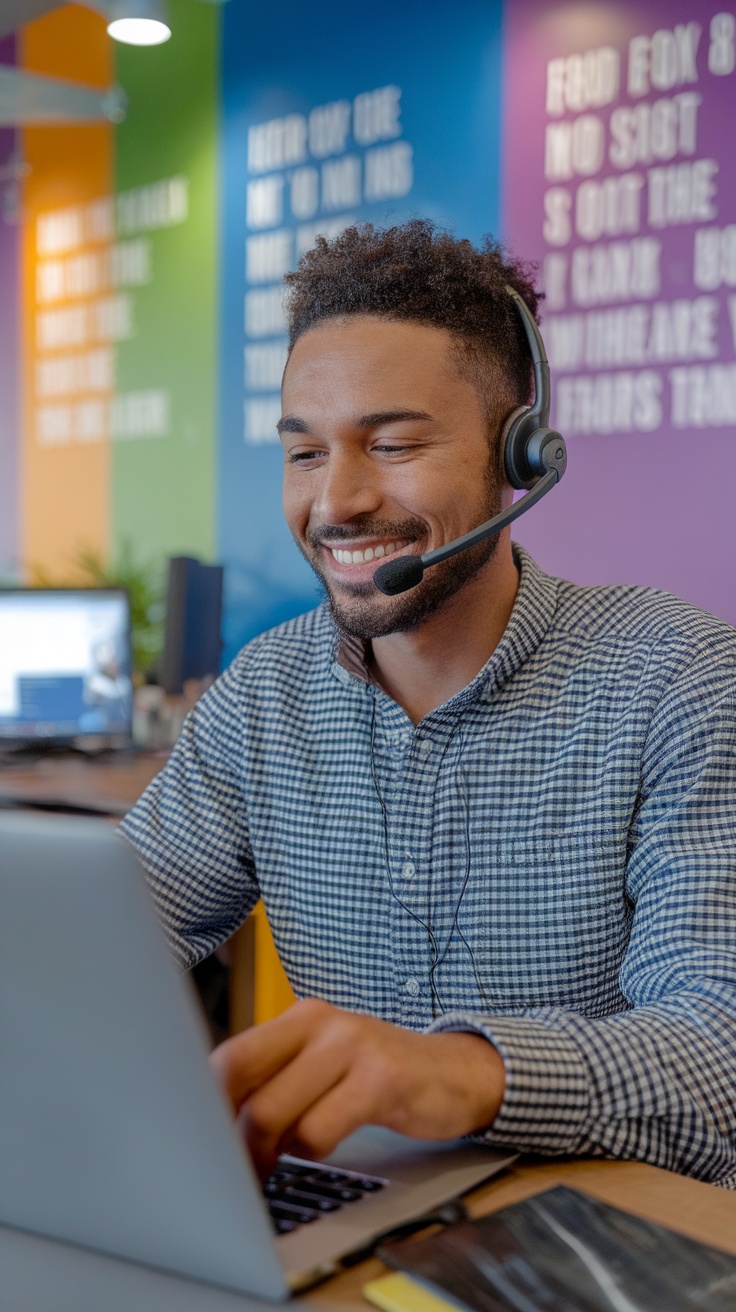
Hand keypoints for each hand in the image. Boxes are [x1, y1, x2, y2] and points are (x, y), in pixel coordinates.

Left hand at [209, 998, 504, 1177]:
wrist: (457, 1073)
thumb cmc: (379, 1076)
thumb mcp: (325, 1063)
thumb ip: (278, 1079)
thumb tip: (214, 1120)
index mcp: (299, 1018)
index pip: (229, 1055)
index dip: (203, 1102)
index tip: (196, 1139)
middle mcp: (321, 1023)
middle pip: (239, 1077)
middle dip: (226, 1132)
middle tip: (229, 1166)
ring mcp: (351, 1047)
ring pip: (272, 1110)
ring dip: (265, 1152)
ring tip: (275, 1163)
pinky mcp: (380, 1080)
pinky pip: (319, 1130)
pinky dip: (309, 1152)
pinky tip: (322, 1147)